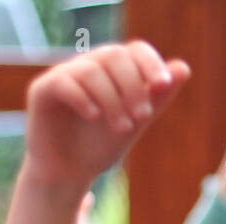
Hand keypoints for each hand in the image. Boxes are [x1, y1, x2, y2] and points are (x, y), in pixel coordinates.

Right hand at [22, 42, 189, 189]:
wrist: (69, 172)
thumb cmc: (102, 144)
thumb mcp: (136, 122)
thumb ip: (158, 97)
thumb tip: (183, 68)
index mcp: (114, 70)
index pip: (135, 50)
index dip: (151, 63)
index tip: (164, 86)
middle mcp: (88, 66)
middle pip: (114, 56)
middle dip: (134, 86)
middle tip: (143, 117)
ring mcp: (64, 75)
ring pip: (91, 70)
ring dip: (113, 100)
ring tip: (122, 128)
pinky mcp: (42, 90)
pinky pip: (64, 82)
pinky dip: (84, 99)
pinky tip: (94, 117)